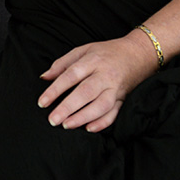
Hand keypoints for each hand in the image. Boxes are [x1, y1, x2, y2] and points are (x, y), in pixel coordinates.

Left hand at [37, 32, 157, 132]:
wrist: (137, 54)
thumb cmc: (106, 52)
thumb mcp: (83, 50)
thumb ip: (62, 64)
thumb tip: (44, 77)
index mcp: (92, 61)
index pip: (71, 75)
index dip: (55, 89)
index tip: (42, 102)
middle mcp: (105, 75)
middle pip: (85, 92)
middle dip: (68, 107)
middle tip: (52, 119)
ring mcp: (116, 88)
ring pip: (101, 105)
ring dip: (83, 117)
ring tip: (66, 125)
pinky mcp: (123, 99)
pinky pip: (114, 113)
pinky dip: (102, 122)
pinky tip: (88, 128)